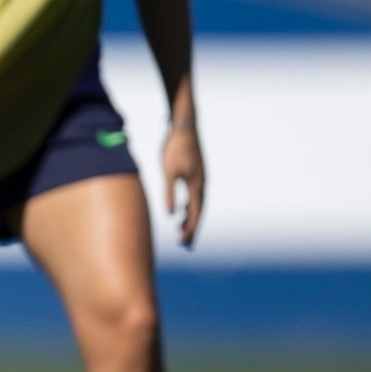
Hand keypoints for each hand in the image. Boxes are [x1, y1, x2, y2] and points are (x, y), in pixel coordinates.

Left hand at [162, 121, 203, 246]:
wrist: (184, 127)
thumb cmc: (174, 148)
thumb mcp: (168, 171)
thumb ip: (169, 193)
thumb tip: (169, 214)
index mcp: (196, 186)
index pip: (194, 213)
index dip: (190, 229)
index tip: (185, 243)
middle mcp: (201, 185)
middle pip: (198, 212)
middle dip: (191, 228)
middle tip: (185, 244)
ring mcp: (200, 179)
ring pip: (197, 204)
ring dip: (190, 218)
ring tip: (181, 231)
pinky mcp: (196, 174)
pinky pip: (194, 195)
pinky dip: (189, 206)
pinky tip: (180, 210)